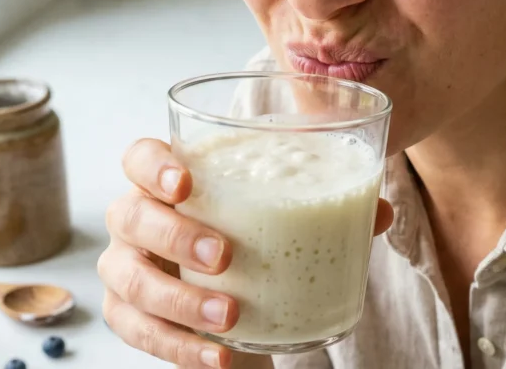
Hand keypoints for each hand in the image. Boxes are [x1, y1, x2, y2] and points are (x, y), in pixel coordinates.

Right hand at [99, 138, 394, 367]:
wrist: (234, 293)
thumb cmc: (254, 237)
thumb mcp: (287, 216)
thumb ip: (329, 205)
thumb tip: (378, 211)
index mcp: (169, 181)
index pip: (139, 157)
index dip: (153, 166)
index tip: (187, 184)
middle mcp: (137, 218)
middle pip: (130, 216)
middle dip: (176, 236)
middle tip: (224, 255)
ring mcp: (127, 267)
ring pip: (130, 280)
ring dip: (180, 300)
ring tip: (228, 315)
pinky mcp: (129, 314)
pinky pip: (139, 332)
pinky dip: (178, 348)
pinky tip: (216, 358)